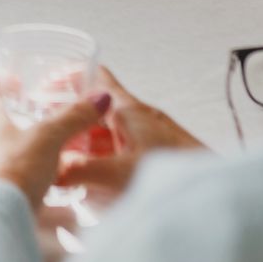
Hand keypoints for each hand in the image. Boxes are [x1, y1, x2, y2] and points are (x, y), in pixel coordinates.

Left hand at [0, 69, 112, 207]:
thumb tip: (100, 97)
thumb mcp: (51, 138)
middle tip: (27, 113)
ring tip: (31, 145)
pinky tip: (27, 176)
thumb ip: (75, 117)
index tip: (20, 85)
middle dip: (1, 107)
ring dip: (1, 136)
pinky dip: (3, 163)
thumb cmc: (17, 171)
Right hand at [55, 67, 206, 201]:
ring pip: (108, 128)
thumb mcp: (120, 173)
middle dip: (71, 113)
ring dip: (85, 136)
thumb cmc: (175, 171)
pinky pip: (120, 145)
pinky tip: (92, 170)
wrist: (216, 187)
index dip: (72, 74)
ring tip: (63, 152)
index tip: (48, 81)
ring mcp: (148, 134)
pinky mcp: (155, 152)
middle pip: (98, 105)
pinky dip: (101, 152)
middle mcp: (138, 116)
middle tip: (46, 123)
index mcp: (128, 109)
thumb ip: (82, 171)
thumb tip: (52, 171)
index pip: (98, 77)